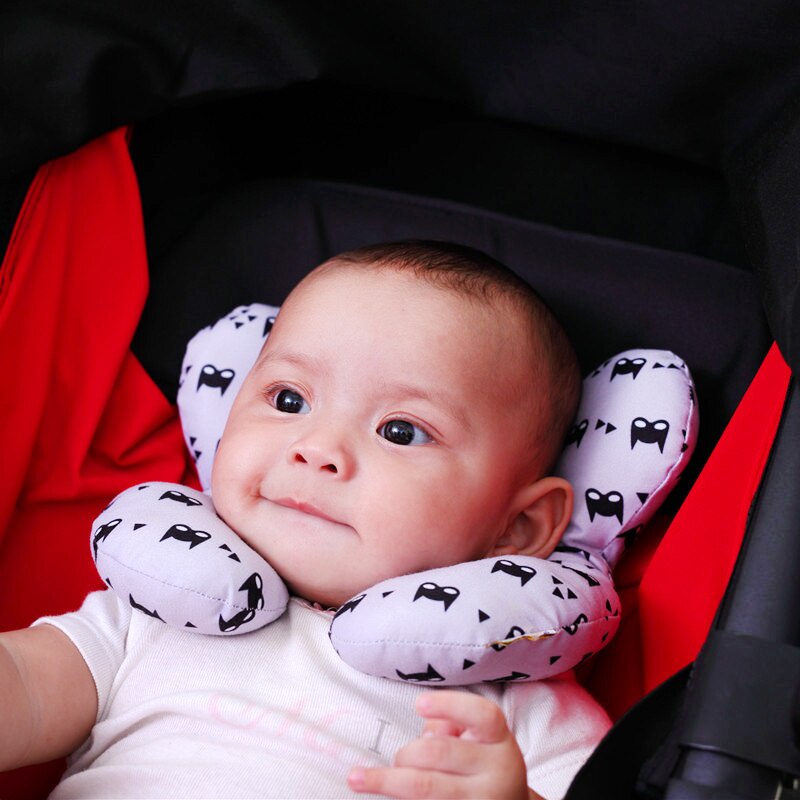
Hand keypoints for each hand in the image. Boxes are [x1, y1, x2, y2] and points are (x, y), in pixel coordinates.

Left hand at [348, 690, 541, 798]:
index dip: (449, 705)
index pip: (481, 714)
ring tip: (362, 778)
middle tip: (397, 758)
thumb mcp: (476, 737)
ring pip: (426, 788)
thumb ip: (449, 727)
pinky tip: (384, 795)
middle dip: (406, 753)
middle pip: (439, 752)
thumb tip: (424, 738)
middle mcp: (498, 771)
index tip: (418, 703)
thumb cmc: (481, 762)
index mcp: (499, 739)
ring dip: (389, 780)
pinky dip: (401, 799)